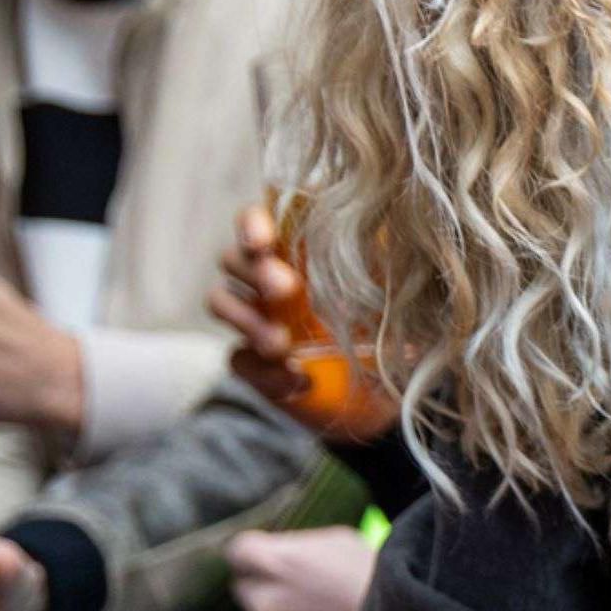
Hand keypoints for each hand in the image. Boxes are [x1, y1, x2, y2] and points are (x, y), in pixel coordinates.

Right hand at [216, 202, 394, 442]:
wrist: (387, 390)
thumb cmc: (387, 325)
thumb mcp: (390, 287)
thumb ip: (378, 254)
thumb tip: (380, 220)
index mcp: (294, 253)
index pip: (256, 222)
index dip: (252, 225)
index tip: (264, 242)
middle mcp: (266, 282)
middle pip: (231, 259)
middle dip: (254, 271)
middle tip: (286, 289)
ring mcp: (255, 322)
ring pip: (220, 302)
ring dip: (247, 320)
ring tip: (282, 344)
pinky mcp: (255, 366)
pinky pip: (238, 360)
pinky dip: (263, 371)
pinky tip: (297, 380)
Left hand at [225, 526, 375, 610]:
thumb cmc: (371, 572)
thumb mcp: (334, 540)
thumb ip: (295, 545)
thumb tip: (277, 551)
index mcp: (277, 562)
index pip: (238, 550)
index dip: (254, 550)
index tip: (267, 552)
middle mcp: (266, 597)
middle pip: (243, 582)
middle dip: (262, 579)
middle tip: (293, 577)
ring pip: (258, 608)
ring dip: (274, 602)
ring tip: (312, 600)